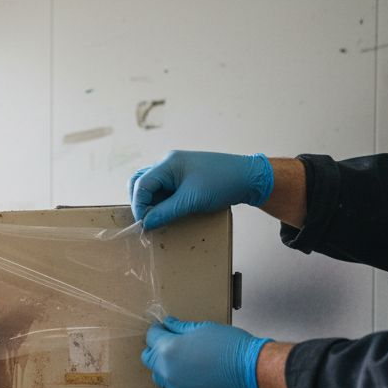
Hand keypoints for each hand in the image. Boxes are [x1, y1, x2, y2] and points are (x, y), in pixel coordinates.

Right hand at [129, 151, 273, 229]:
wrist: (249, 177)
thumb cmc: (222, 183)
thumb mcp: (191, 201)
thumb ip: (165, 212)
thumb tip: (145, 224)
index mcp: (168, 163)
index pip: (141, 184)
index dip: (139, 205)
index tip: (144, 223)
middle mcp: (168, 163)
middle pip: (141, 182)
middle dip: (140, 201)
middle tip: (146, 220)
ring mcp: (176, 169)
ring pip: (152, 186)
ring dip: (150, 202)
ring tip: (158, 217)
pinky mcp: (184, 177)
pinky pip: (164, 188)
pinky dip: (162, 201)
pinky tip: (168, 212)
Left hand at [141, 317, 270, 387]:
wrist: (252, 372)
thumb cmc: (232, 348)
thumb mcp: (203, 328)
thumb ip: (180, 328)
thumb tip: (169, 324)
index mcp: (168, 350)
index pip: (151, 337)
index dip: (158, 330)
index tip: (163, 329)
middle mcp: (167, 371)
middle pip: (149, 358)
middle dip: (157, 349)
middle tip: (171, 344)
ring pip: (160, 376)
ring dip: (166, 367)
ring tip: (184, 361)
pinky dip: (178, 382)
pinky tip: (193, 375)